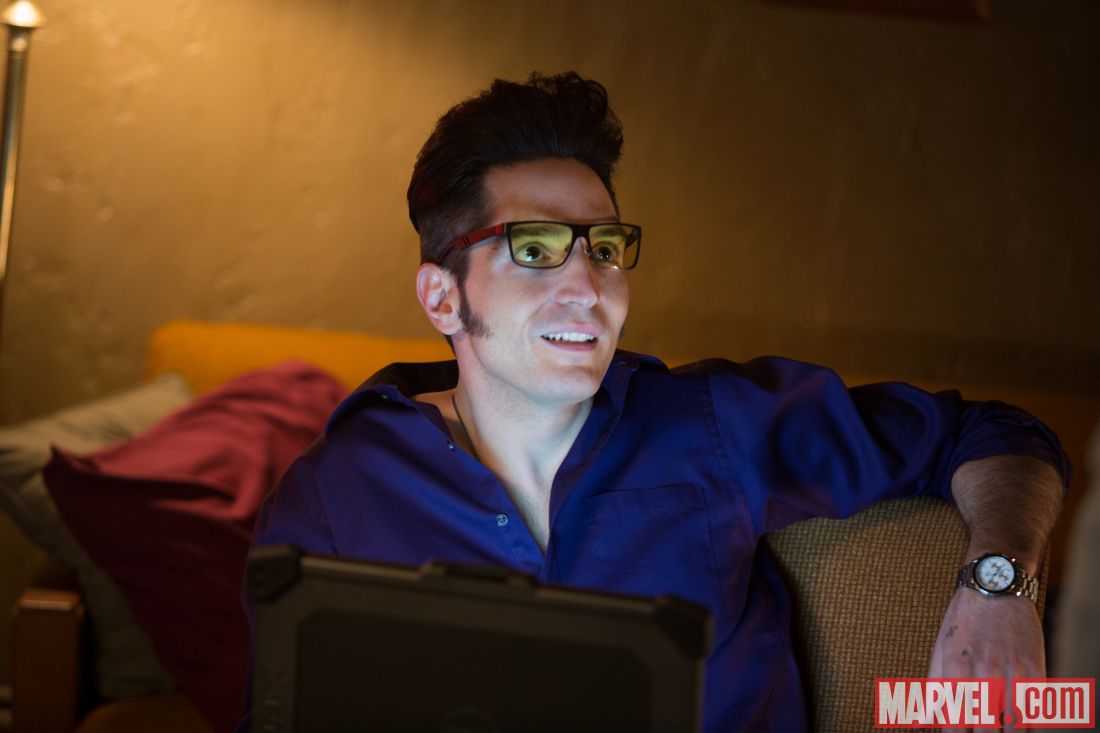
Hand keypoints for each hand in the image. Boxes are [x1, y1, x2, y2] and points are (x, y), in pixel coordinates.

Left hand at [929, 588, 1043, 731]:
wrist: (994, 586)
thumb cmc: (964, 620)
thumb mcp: (940, 648)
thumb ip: (934, 685)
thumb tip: (923, 717)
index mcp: (954, 669)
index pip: (954, 723)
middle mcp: (982, 671)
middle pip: (985, 728)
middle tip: (982, 731)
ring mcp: (1011, 670)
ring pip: (1014, 724)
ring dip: (1008, 731)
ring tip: (1001, 726)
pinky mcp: (1035, 667)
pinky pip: (1036, 707)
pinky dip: (1030, 721)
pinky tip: (1020, 719)